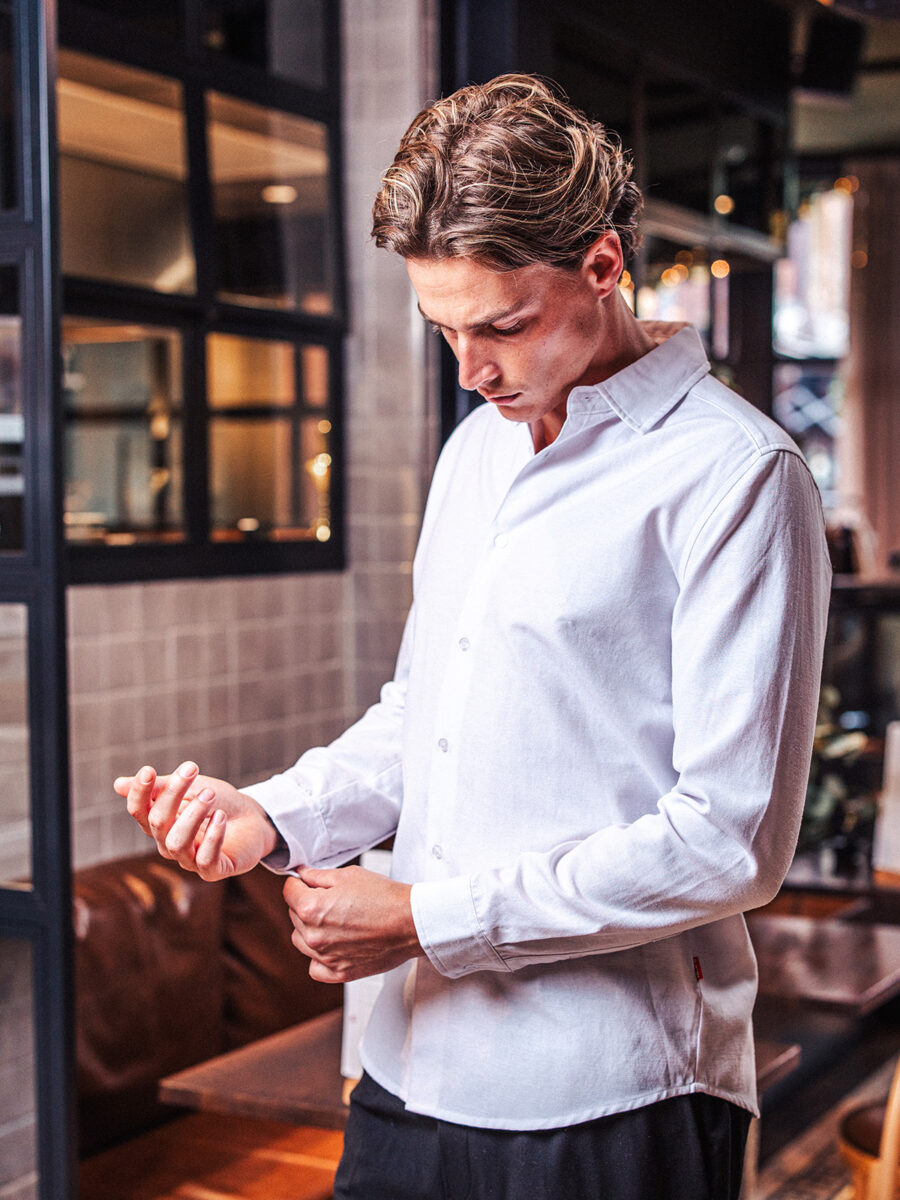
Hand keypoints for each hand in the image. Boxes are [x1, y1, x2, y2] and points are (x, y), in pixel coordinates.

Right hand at [113, 762, 277, 879]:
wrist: (253, 818)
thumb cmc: (218, 802)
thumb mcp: (191, 788)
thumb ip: (160, 788)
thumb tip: (118, 785)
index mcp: (159, 823)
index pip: (139, 811)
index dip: (140, 793)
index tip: (149, 770)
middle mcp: (169, 844)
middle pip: (158, 821)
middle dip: (173, 793)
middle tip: (192, 770)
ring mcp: (189, 859)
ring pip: (177, 842)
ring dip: (193, 815)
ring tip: (210, 795)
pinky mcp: (212, 871)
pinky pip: (205, 860)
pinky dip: (212, 837)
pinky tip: (221, 817)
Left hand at [284, 865, 420, 983]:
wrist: (410, 922)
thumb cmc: (384, 897)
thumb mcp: (348, 875)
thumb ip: (318, 876)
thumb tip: (302, 875)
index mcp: (311, 908)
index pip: (288, 891)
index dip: (298, 882)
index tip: (306, 881)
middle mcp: (313, 935)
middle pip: (294, 915)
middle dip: (306, 903)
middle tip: (329, 897)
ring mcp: (325, 957)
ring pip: (300, 941)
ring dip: (309, 929)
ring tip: (333, 920)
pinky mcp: (339, 972)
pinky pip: (315, 967)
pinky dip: (319, 957)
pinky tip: (332, 945)